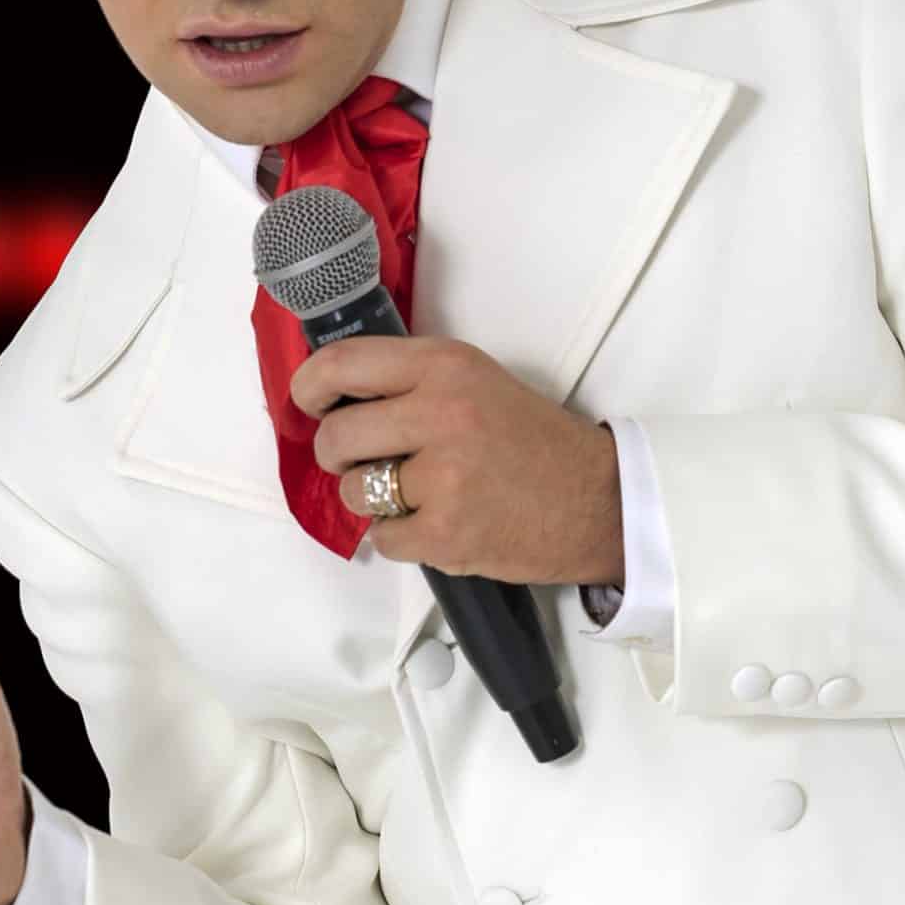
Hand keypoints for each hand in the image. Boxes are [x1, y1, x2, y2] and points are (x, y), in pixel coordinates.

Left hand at [289, 335, 625, 586]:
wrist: (597, 500)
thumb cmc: (532, 442)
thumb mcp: (475, 382)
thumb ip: (411, 382)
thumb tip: (334, 398)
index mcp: (445, 366)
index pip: (342, 364)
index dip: (308, 388)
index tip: (308, 404)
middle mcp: (441, 413)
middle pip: (337, 436)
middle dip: (338, 456)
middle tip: (360, 462)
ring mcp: (444, 476)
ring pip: (355, 491)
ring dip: (371, 500)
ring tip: (412, 496)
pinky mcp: (447, 533)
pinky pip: (383, 539)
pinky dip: (400, 539)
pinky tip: (435, 524)